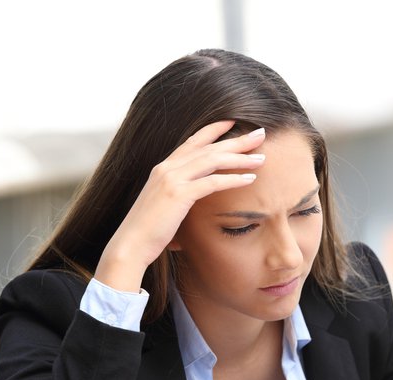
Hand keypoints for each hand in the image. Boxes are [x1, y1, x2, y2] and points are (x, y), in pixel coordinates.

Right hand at [95, 120, 266, 291]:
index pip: (192, 142)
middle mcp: (167, 168)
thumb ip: (178, 194)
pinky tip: (249, 179)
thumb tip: (192, 197)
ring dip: (240, 158)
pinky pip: (212, 182)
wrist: (131, 244)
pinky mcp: (178, 194)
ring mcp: (171, 179)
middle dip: (236, 140)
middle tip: (259, 133)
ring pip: (212, 160)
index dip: (213, 130)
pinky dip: (232, 179)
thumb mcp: (163, 205)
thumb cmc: (148, 231)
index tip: (233, 122)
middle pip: (208, 147)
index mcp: (163, 168)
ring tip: (261, 157)